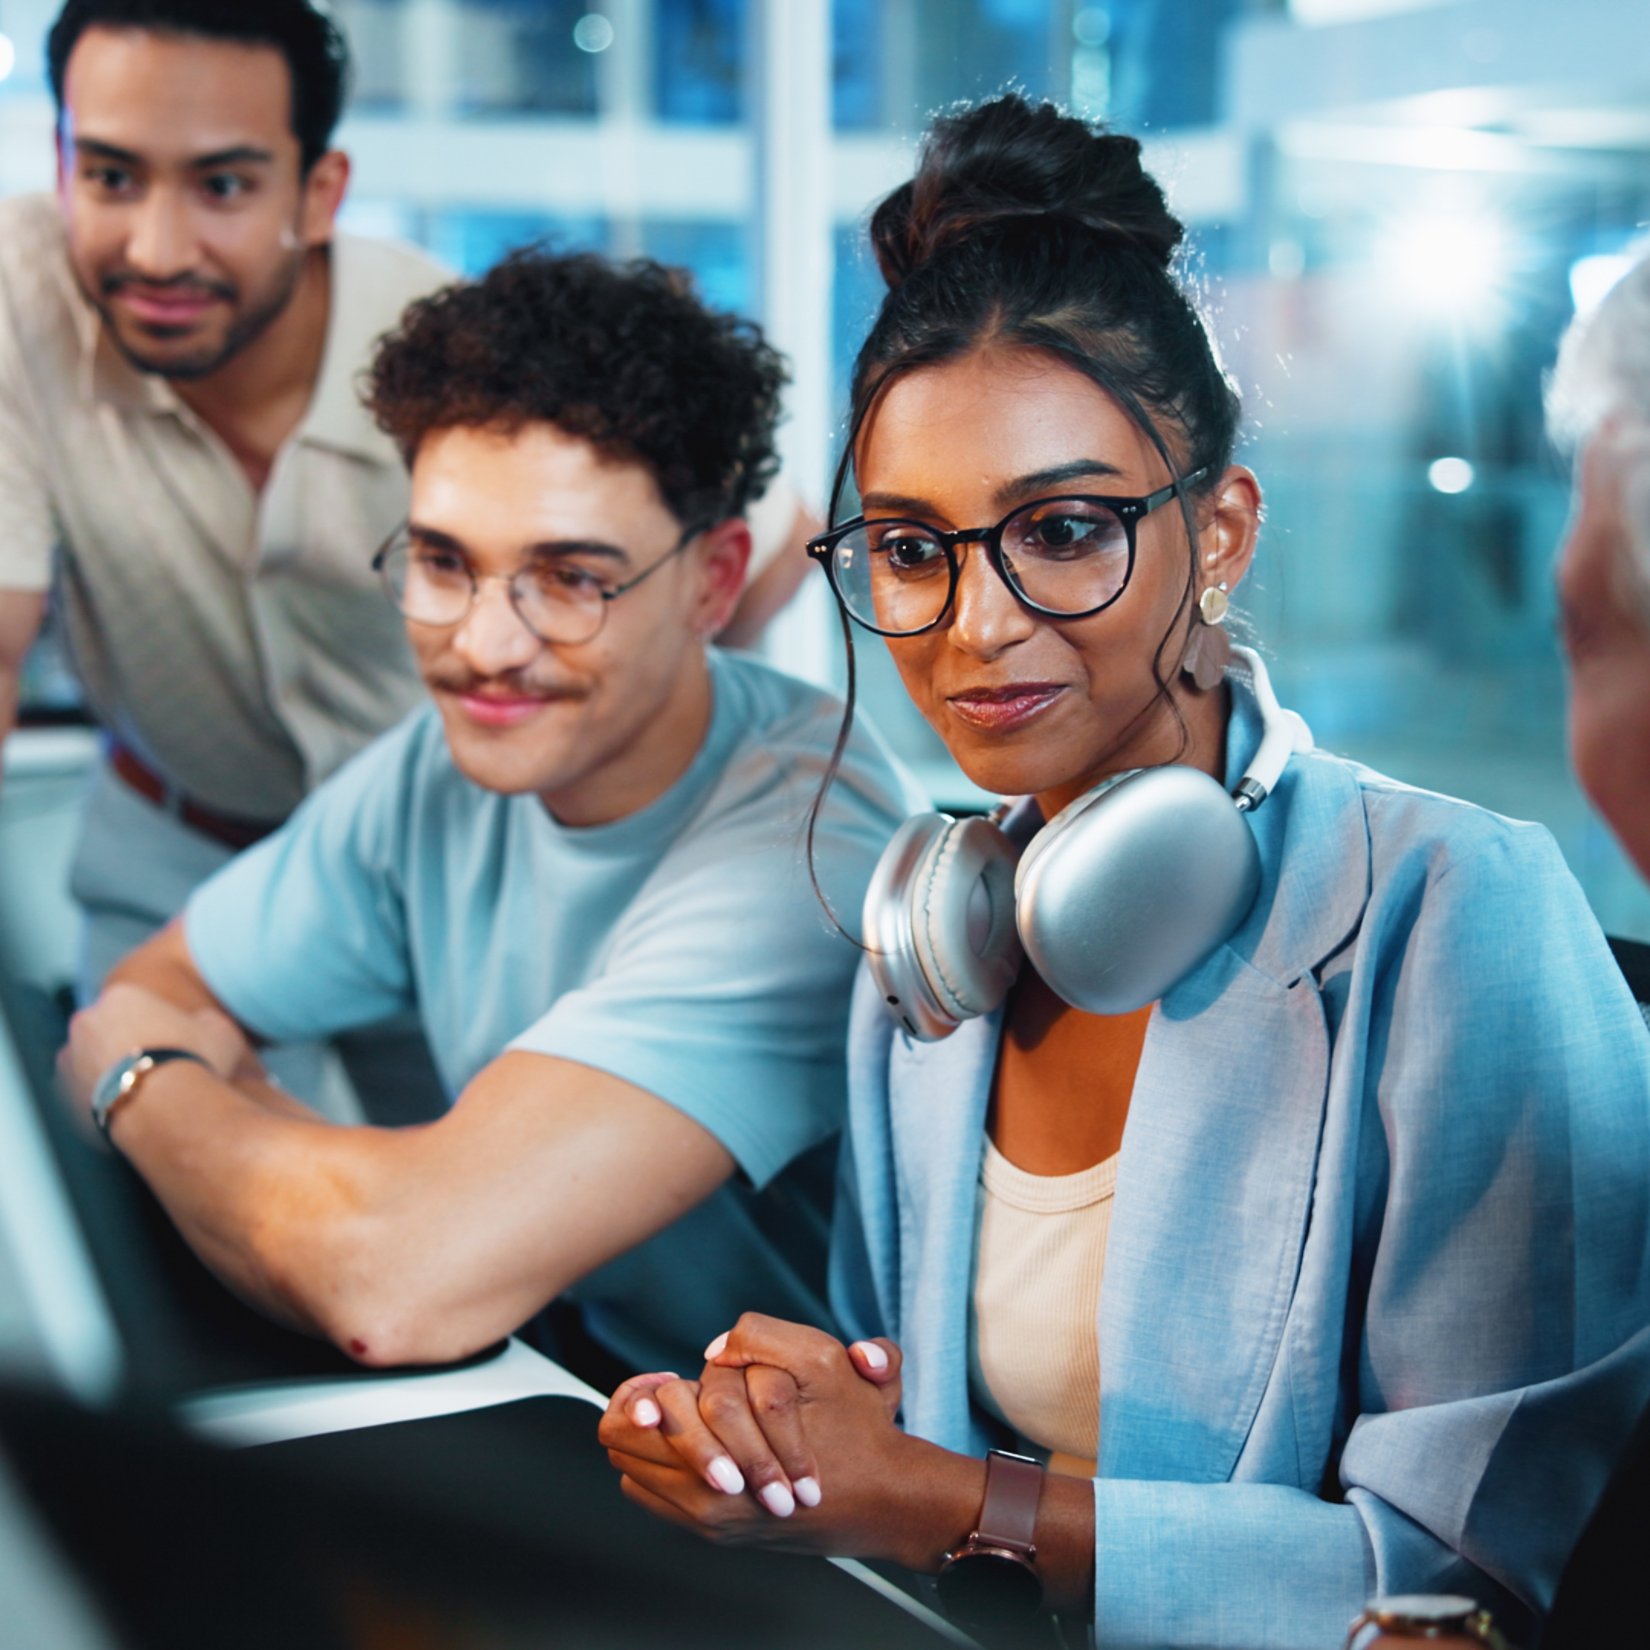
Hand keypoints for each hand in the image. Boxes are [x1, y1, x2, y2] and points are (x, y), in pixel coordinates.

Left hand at [57, 983, 247, 1119]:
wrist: (165, 1109)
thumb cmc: (194, 1062)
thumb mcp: (219, 1030)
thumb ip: (204, 1020)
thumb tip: (202, 1024)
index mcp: (122, 995)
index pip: (135, 1006)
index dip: (157, 1027)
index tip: (173, 1046)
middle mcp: (86, 1020)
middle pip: (108, 1032)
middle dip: (126, 1048)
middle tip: (157, 1071)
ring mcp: (69, 1059)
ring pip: (91, 1064)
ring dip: (110, 1075)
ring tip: (143, 1097)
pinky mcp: (61, 1095)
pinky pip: (83, 1095)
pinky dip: (101, 1101)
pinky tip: (128, 1113)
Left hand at [599, 1314, 975, 1569]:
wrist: (885, 1501)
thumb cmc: (857, 1430)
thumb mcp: (820, 1359)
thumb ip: (760, 1337)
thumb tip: (712, 1351)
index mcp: (727, 1456)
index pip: (638, 1416)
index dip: (643, 1390)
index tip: (667, 1379)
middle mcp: (710, 1500)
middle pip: (624, 1443)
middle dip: (643, 1412)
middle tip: (670, 1394)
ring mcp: (710, 1521)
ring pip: (634, 1470)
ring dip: (651, 1441)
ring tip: (681, 1419)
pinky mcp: (717, 1533)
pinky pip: (653, 1496)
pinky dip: (660, 1469)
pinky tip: (694, 1447)